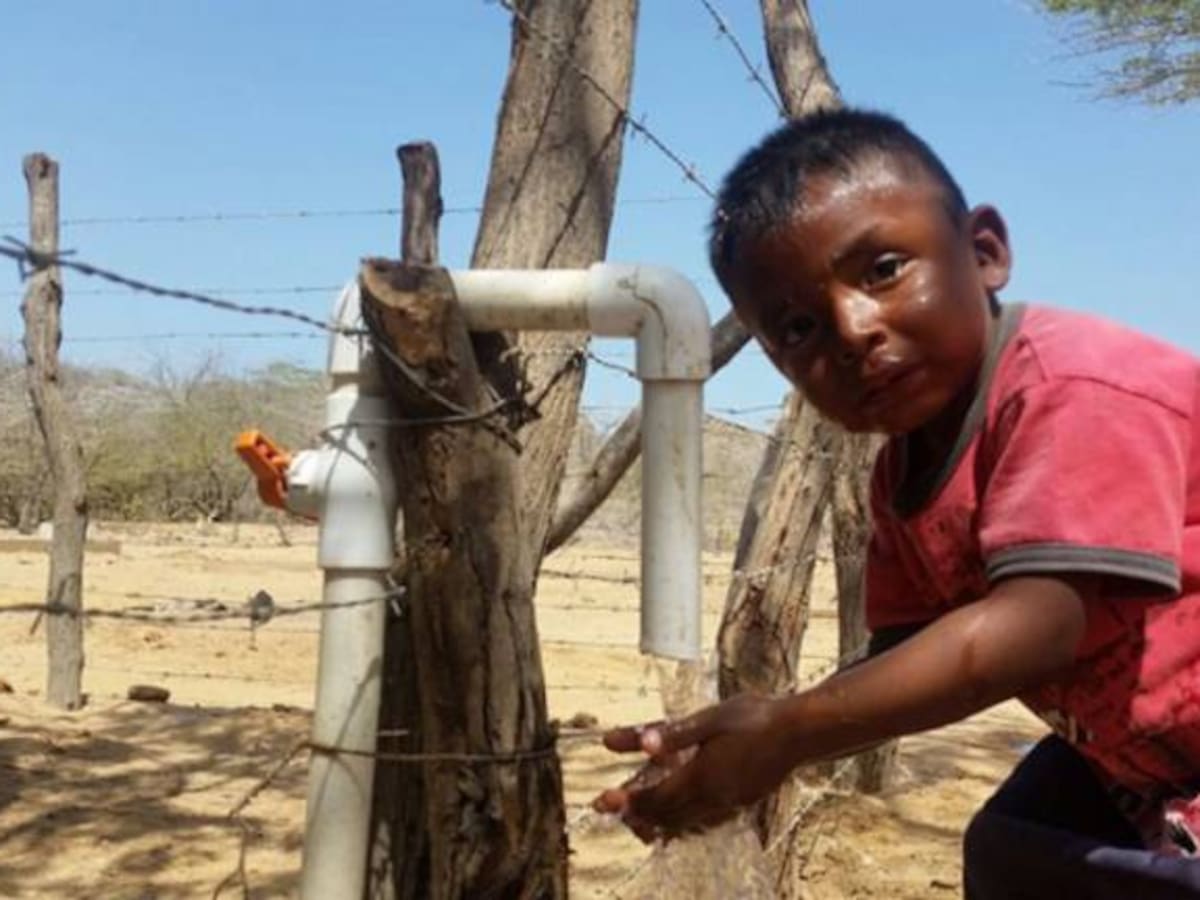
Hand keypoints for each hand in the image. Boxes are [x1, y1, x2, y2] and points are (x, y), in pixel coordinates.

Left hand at [592, 693, 793, 841]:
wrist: (799, 732)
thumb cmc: (754, 718)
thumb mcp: (709, 718)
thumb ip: (673, 734)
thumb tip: (641, 745)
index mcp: (702, 777)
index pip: (655, 800)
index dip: (626, 803)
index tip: (602, 801)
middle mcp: (713, 798)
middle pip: (666, 818)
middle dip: (636, 815)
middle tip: (611, 808)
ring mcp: (729, 805)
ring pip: (684, 824)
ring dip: (657, 822)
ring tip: (636, 818)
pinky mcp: (740, 804)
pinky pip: (703, 823)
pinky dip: (683, 823)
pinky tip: (678, 816)